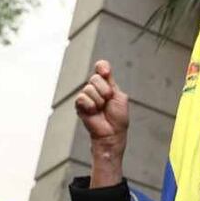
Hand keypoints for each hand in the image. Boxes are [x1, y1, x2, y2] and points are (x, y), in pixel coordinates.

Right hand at [74, 60, 129, 187]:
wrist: (112, 133)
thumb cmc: (118, 118)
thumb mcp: (120, 97)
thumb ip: (111, 83)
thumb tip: (103, 71)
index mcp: (107, 84)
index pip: (101, 67)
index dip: (102, 67)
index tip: (106, 73)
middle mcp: (95, 88)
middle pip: (95, 78)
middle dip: (105, 91)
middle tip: (108, 102)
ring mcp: (86, 95)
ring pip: (89, 88)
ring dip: (99, 101)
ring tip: (101, 109)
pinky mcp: (79, 104)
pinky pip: (82, 98)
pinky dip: (91, 105)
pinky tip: (94, 112)